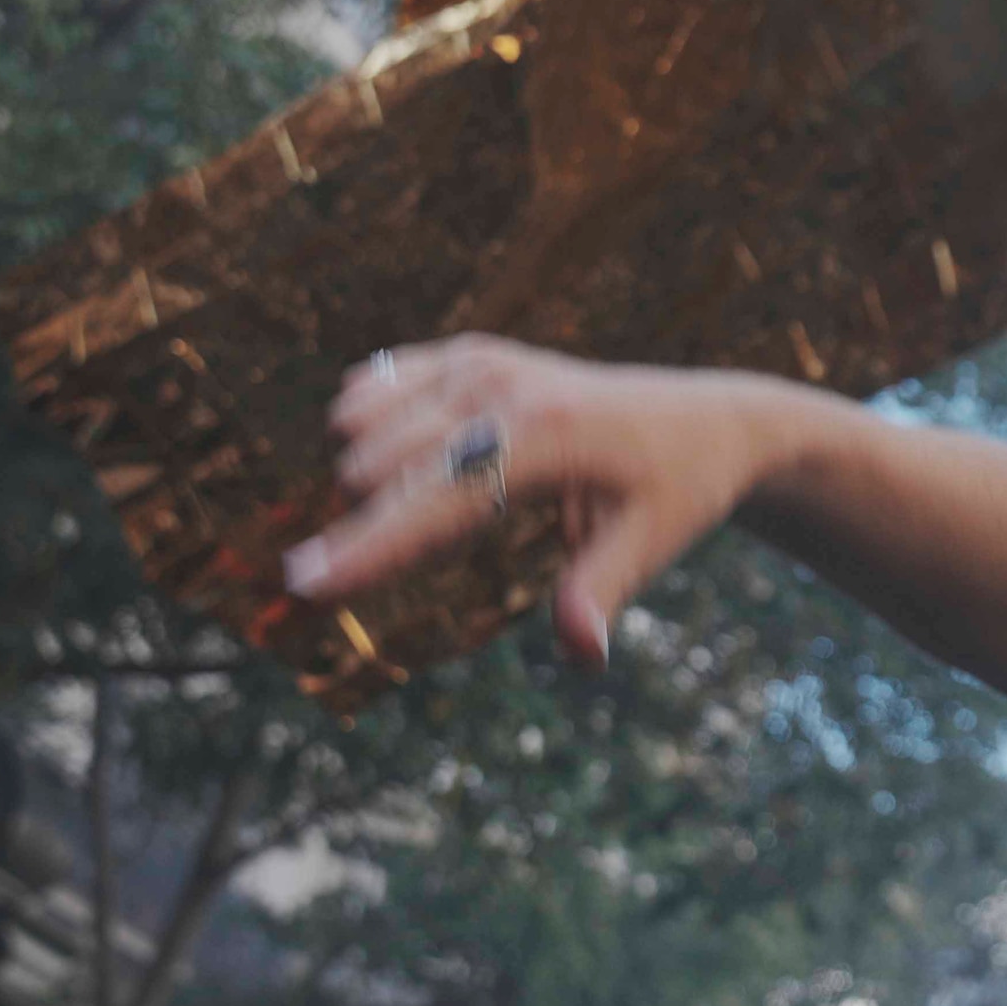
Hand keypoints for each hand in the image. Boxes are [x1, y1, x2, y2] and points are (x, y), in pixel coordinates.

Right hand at [289, 343, 817, 660]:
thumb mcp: (652, 544)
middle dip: (374, 527)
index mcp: (544, 438)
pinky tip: (424, 456)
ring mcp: (479, 362)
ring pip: (362, 427)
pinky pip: (371, 389)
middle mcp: (500, 387)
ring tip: (479, 504)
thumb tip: (581, 651)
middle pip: (381, 469)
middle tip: (474, 542)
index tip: (302, 585)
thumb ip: (603, 593)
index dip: (368, 550)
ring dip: (376, 480)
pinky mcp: (467, 353)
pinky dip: (373, 429)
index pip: (434, 503)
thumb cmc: (676, 492)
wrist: (704, 421)